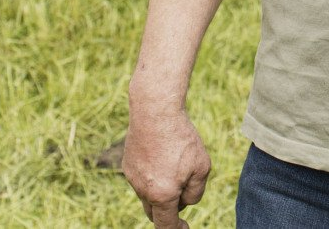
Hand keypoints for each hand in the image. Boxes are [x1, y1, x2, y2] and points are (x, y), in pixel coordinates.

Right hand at [123, 104, 211, 227]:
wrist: (155, 111)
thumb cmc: (182, 138)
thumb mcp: (201, 167)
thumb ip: (195, 193)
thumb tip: (184, 203)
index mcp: (163, 195)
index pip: (166, 225)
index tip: (184, 228)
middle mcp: (143, 191)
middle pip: (154, 213)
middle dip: (167, 211)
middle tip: (182, 195)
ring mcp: (132, 178)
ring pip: (147, 194)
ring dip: (160, 190)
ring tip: (174, 164)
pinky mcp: (127, 165)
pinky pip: (141, 179)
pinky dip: (152, 175)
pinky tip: (162, 155)